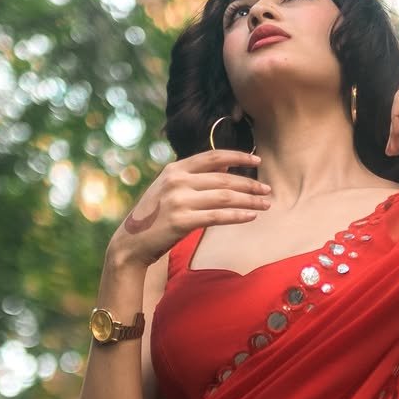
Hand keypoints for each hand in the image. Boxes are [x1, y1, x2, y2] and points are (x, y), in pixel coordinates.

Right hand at [109, 150, 271, 267]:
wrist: (131, 242)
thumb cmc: (154, 217)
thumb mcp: (169, 189)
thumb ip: (193, 178)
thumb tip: (226, 169)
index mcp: (174, 169)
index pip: (213, 157)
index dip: (238, 156)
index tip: (257, 159)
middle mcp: (177, 181)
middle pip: (224, 178)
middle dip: (250, 183)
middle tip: (268, 189)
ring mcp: (178, 201)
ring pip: (225, 197)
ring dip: (249, 200)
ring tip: (266, 204)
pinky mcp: (182, 221)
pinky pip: (218, 216)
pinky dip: (238, 215)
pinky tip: (251, 216)